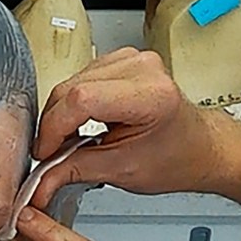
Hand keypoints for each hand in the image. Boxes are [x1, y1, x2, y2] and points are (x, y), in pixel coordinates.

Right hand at [29, 49, 235, 209]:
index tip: (45, 152)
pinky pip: (81, 77)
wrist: (200, 147)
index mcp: (151, 95)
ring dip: (62, 113)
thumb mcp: (124, 172)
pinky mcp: (123, 60)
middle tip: (51, 153)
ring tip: (70, 141)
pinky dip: (72, 103)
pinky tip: (81, 123)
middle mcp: (143, 69)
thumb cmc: (177, 158)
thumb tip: (40, 180)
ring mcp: (133, 60)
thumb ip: (75, 171)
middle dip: (54, 124)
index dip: (55, 128)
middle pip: (72, 88)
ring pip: (72, 81)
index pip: (82, 100)